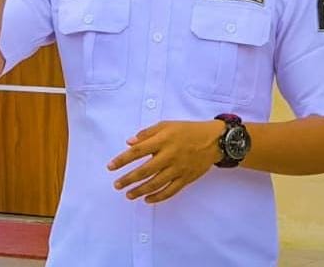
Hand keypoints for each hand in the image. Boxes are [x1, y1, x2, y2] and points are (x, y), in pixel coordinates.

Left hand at [108, 120, 224, 203]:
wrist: (213, 140)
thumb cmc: (187, 130)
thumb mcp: (167, 124)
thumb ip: (148, 132)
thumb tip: (129, 142)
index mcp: (163, 140)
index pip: (138, 151)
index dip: (122, 160)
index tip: (110, 167)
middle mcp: (169, 156)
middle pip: (144, 170)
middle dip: (128, 179)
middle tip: (117, 185)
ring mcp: (178, 169)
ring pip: (155, 184)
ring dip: (139, 190)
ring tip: (128, 195)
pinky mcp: (186, 179)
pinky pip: (170, 191)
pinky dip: (157, 197)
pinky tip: (147, 199)